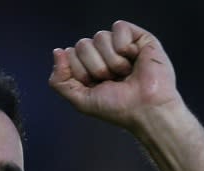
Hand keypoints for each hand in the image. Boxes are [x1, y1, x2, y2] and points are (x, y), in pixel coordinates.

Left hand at [48, 20, 182, 130]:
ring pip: (100, 36)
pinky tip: (134, 58)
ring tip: (125, 73)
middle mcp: (102, 55)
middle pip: (83, 44)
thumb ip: (60, 80)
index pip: (69, 54)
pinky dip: (123, 46)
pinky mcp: (138, 37)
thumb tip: (57, 51)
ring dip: (111, 61)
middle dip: (95, 67)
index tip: (94, 86)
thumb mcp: (80, 100)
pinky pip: (118, 27)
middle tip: (112, 81)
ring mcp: (120, 45)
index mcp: (88, 68)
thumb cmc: (117, 108)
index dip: (79, 72)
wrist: (146, 110)